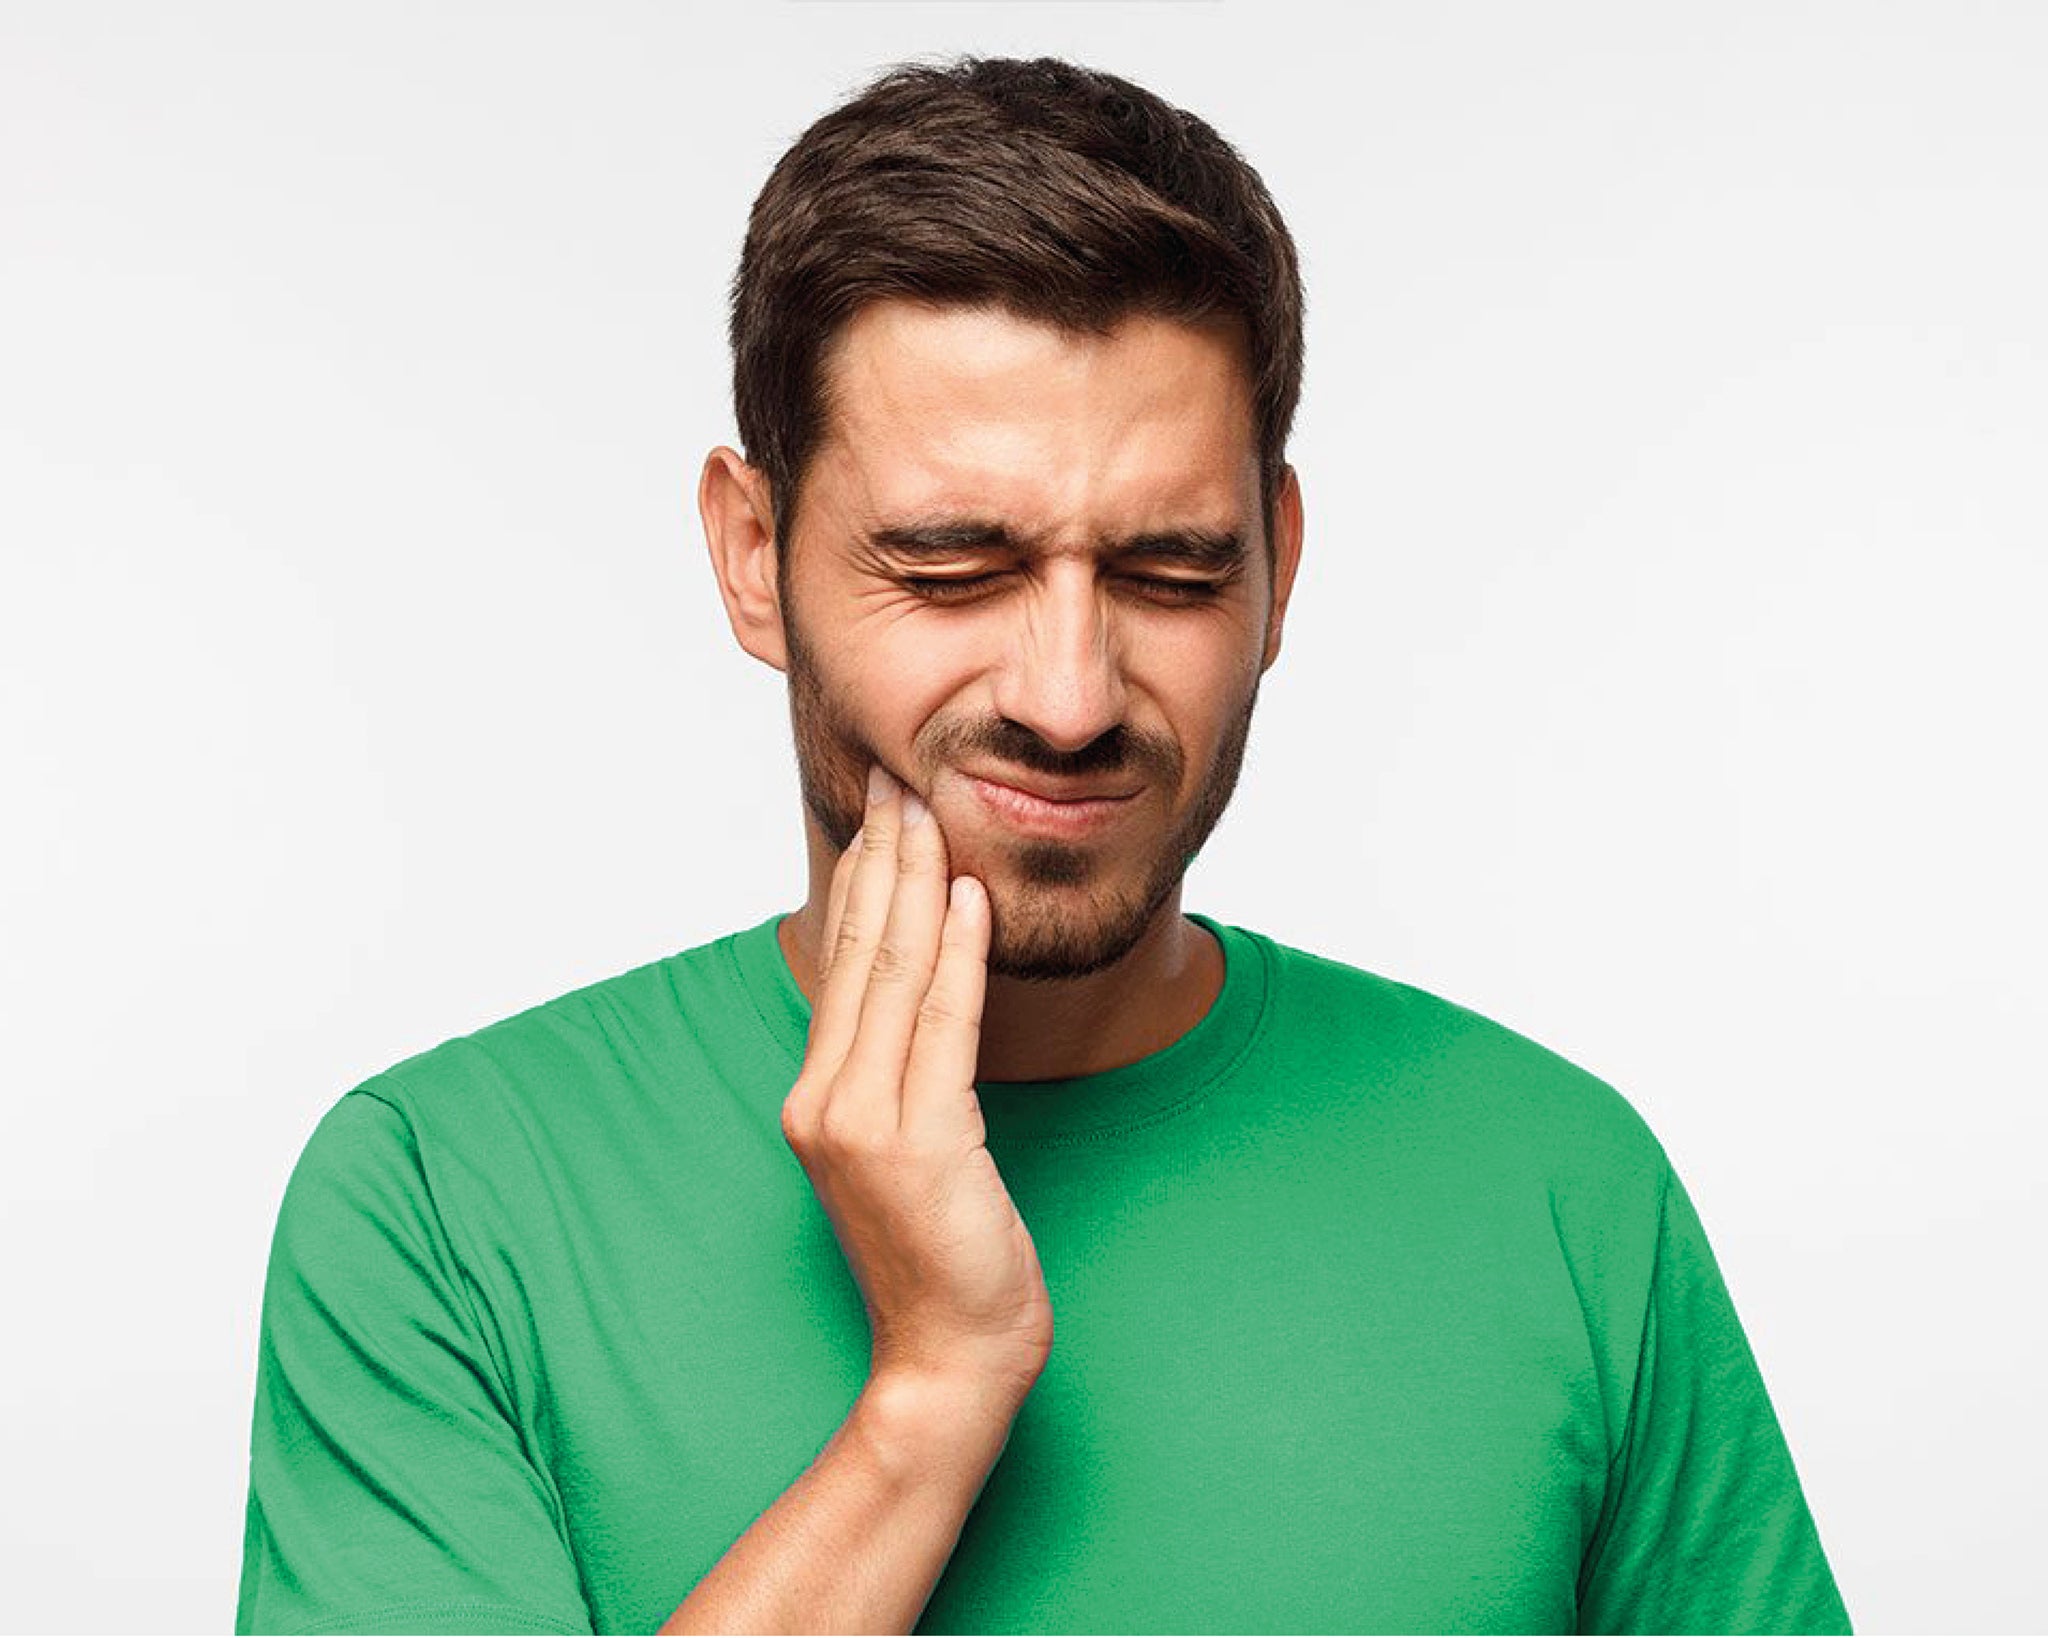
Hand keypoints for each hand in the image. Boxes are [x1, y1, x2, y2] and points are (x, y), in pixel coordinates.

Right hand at [781, 766, 1054, 1405]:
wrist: (948, 1355)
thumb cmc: (940, 1254)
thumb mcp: (905, 1149)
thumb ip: (895, 1074)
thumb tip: (920, 989)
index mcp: (815, 1097)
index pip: (842, 965)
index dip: (864, 882)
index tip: (880, 812)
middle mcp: (824, 1100)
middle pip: (860, 955)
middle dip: (882, 859)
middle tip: (896, 779)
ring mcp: (865, 1123)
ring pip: (897, 977)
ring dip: (917, 885)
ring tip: (929, 812)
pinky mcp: (919, 1143)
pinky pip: (942, 1026)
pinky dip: (957, 955)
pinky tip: (965, 896)